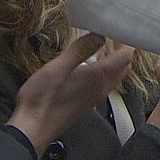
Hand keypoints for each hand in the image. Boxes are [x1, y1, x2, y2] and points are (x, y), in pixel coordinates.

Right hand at [7, 33, 133, 153]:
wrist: (33, 129)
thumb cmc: (43, 98)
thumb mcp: (59, 67)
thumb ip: (81, 49)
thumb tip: (100, 34)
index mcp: (100, 76)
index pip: (126, 56)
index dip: (126, 42)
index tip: (118, 29)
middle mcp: (103, 87)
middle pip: (125, 66)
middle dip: (122, 50)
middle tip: (112, 37)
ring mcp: (97, 97)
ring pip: (116, 76)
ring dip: (114, 62)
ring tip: (101, 48)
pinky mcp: (88, 103)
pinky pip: (105, 84)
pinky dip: (104, 72)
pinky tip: (89, 67)